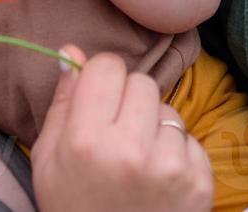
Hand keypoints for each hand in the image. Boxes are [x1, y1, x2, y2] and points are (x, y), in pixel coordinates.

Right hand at [31, 46, 214, 211]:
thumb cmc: (73, 207)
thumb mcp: (48, 161)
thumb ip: (62, 104)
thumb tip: (71, 51)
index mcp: (86, 141)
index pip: (108, 66)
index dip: (102, 80)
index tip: (99, 100)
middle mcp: (131, 150)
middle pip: (142, 82)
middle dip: (129, 101)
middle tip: (118, 134)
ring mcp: (169, 166)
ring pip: (168, 109)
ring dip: (154, 127)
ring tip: (138, 161)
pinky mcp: (199, 181)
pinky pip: (191, 139)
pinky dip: (177, 153)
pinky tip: (158, 179)